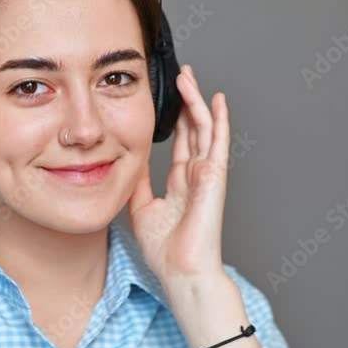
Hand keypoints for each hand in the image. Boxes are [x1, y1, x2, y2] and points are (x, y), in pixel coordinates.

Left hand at [128, 64, 230, 283]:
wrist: (181, 271)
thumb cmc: (165, 250)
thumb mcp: (142, 209)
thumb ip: (140, 184)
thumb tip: (130, 162)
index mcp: (182, 184)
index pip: (181, 143)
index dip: (176, 120)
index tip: (169, 99)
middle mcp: (197, 175)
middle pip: (193, 130)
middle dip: (187, 102)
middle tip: (181, 75)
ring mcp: (208, 174)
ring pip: (203, 128)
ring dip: (196, 101)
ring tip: (188, 76)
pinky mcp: (214, 176)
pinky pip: (217, 142)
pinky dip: (218, 119)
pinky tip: (216, 100)